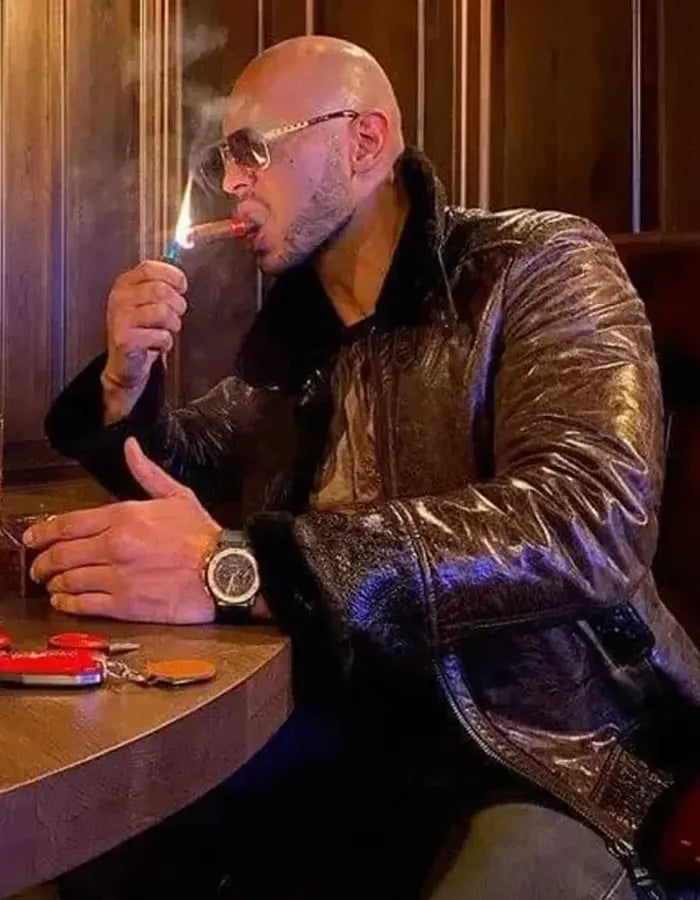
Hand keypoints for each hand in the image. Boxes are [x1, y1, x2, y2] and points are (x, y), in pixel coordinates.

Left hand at [23, 437, 219, 623]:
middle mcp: (114, 546)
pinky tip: (63, 601)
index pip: (68, 524)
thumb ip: (146, 472)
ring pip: (68, 580)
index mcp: (124, 517)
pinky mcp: (125, 605)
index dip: (43, 532)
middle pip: (61, 554)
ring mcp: (117, 577)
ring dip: (54, 583)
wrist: (225, 572)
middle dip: (42, 561)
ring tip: (51, 585)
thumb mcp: (177, 496)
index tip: (32, 538)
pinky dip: (67, 603)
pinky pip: (83, 605)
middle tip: (36, 567)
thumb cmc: (202, 536)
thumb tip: (130, 445)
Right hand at [102, 261, 187, 421]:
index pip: (149, 268)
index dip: (171, 276)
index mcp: (124, 285)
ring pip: (162, 311)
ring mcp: (120, 318)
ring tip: (167, 330)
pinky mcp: (125, 339)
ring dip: (173, 324)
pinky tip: (158, 344)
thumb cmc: (140, 331)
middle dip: (177, 304)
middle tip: (176, 314)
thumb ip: (160, 285)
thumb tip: (179, 277)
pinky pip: (160, 335)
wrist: (126, 364)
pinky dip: (166, 342)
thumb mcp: (146, 303)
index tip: (181, 286)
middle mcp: (119, 298)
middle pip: (160, 290)